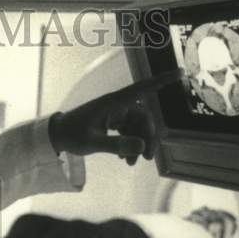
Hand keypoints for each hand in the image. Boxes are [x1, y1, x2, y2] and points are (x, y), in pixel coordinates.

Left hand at [49, 69, 183, 164]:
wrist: (57, 136)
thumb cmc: (71, 135)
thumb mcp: (92, 142)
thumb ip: (116, 145)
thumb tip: (142, 147)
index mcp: (113, 102)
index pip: (142, 88)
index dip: (162, 81)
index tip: (181, 73)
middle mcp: (117, 105)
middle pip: (144, 117)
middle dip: (148, 137)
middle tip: (148, 158)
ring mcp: (116, 114)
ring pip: (138, 127)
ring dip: (139, 145)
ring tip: (130, 164)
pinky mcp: (113, 123)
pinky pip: (130, 132)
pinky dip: (130, 145)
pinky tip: (125, 160)